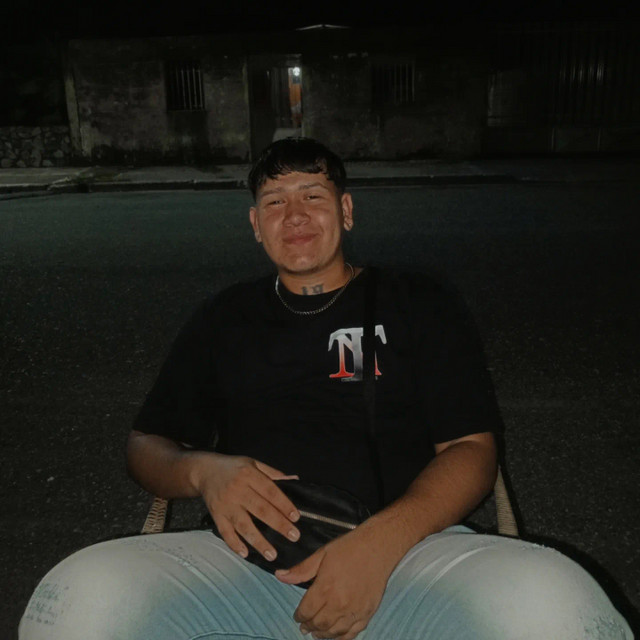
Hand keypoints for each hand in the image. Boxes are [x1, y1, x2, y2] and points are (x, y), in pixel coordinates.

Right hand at [193, 454, 300, 561]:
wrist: (204, 470)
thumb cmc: (234, 468)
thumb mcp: (254, 463)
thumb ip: (274, 473)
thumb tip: (294, 480)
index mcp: (249, 474)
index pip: (270, 491)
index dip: (284, 505)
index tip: (296, 517)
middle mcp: (237, 490)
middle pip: (261, 509)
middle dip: (278, 524)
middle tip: (294, 536)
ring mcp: (226, 504)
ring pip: (244, 525)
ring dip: (259, 541)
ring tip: (272, 554)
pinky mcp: (216, 515)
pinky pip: (225, 532)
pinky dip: (235, 544)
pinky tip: (246, 554)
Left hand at [275, 526, 395, 639]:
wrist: (378, 546)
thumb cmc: (349, 548)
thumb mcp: (322, 554)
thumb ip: (301, 570)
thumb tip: (280, 576)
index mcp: (325, 588)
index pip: (306, 611)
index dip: (299, 615)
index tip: (297, 615)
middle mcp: (339, 604)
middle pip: (319, 624)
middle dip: (309, 626)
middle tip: (304, 626)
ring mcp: (354, 611)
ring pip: (334, 632)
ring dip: (323, 634)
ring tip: (317, 632)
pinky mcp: (367, 613)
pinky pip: (352, 633)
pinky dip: (341, 637)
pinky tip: (336, 635)